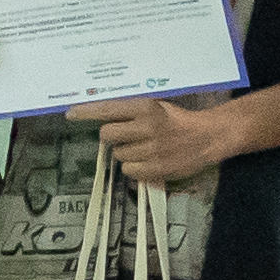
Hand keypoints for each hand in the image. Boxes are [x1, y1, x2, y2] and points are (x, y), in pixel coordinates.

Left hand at [88, 96, 242, 187]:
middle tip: (125, 136)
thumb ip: (130, 112)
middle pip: (107, 135)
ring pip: (118, 155)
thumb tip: (100, 117)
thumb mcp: (156, 107)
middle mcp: (147, 127)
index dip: (86, 112)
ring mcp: (152, 149)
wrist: (208, 137)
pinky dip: (135, 168)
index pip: (108, 109)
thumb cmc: (178, 120)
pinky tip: (148, 161)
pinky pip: (129, 171)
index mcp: (146, 107)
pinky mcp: (157, 168)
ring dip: (126, 153)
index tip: (70, 114)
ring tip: (144, 149)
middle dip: (112, 137)